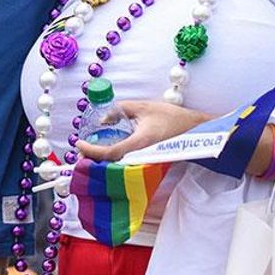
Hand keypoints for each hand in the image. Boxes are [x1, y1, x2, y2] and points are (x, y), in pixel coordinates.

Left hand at [75, 99, 206, 162]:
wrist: (195, 130)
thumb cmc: (171, 117)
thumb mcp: (143, 107)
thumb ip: (121, 110)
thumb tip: (104, 120)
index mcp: (140, 143)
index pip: (110, 153)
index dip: (92, 151)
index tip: (79, 144)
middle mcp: (141, 157)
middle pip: (111, 165)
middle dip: (93, 159)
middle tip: (81, 150)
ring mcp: (145, 163)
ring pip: (118, 167)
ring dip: (103, 161)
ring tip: (90, 151)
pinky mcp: (148, 163)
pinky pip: (126, 164)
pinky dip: (114, 160)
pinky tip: (107, 153)